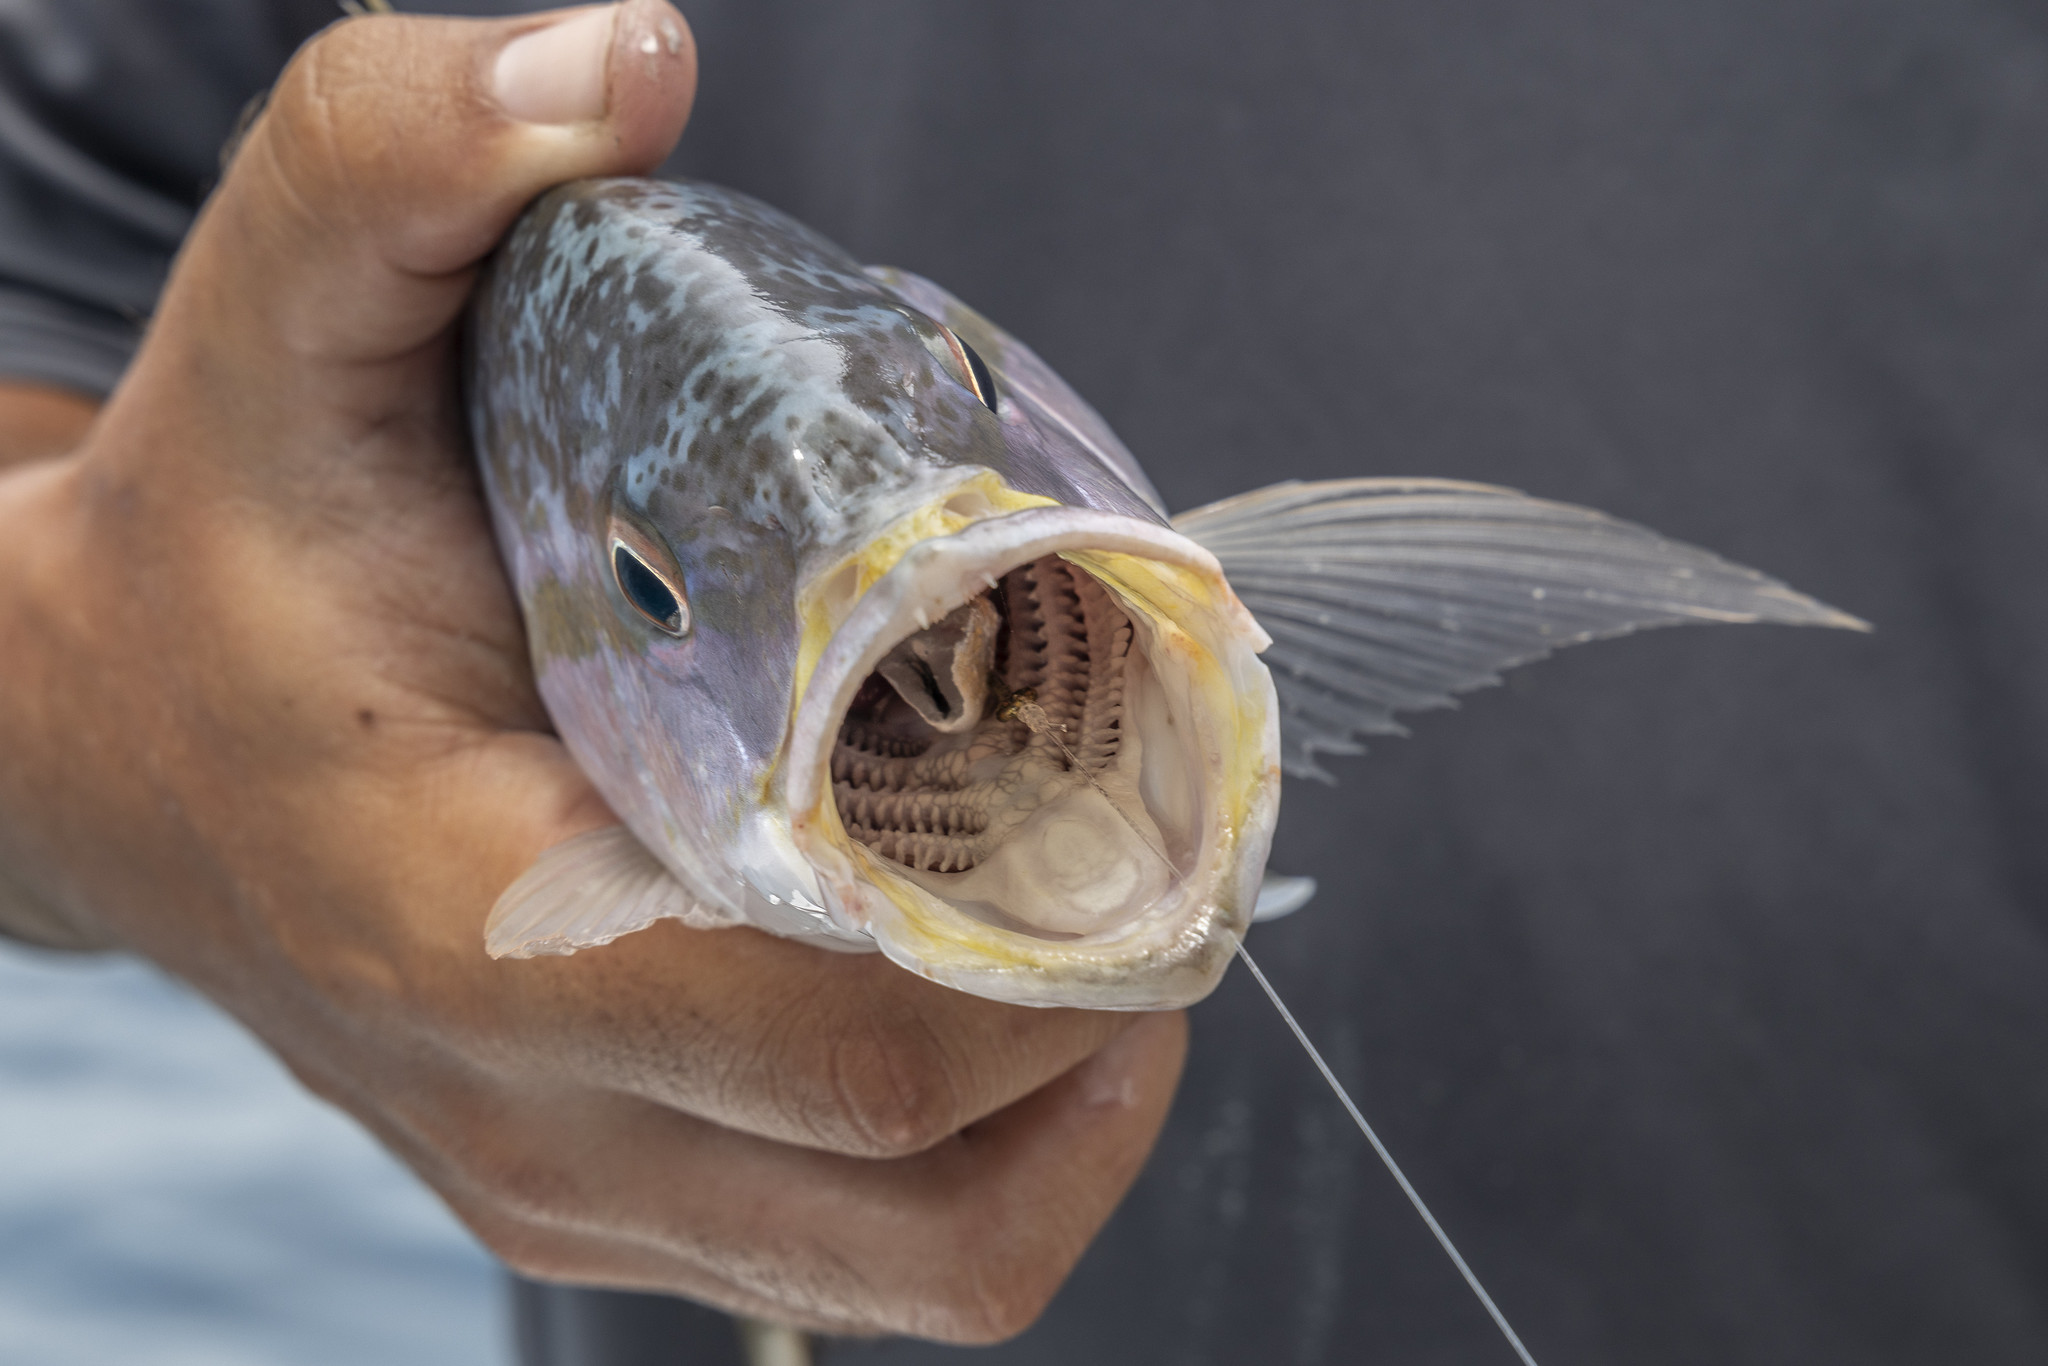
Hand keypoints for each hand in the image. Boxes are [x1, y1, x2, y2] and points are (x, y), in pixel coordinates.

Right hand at [0, 2, 1186, 1339]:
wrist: (103, 750)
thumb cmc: (217, 557)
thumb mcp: (273, 332)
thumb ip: (406, 158)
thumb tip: (626, 57)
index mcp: (475, 941)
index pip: (850, 1055)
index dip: (1058, 953)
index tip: (1147, 795)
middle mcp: (533, 1119)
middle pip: (932, 1210)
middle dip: (1106, 1038)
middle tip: (1160, 849)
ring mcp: (571, 1191)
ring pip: (921, 1268)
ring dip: (1067, 1113)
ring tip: (1103, 924)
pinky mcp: (599, 1197)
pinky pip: (858, 1249)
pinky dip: (980, 1142)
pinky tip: (991, 977)